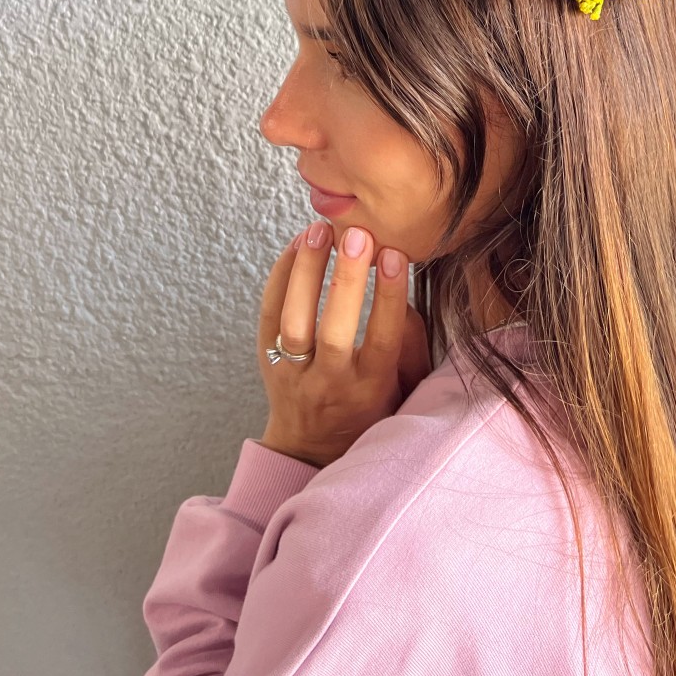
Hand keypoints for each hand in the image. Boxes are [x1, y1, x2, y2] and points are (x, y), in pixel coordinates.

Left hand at [256, 220, 430, 467]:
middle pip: (333, 330)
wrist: (312, 446)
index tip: (394, 255)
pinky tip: (298, 244)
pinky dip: (280, 275)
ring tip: (319, 230)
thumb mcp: (402, 387)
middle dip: (346, 280)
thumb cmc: (368, 406)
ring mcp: (293, 373)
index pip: (382, 340)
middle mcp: (329, 383)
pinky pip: (267, 314)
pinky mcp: (266, 359)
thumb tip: (399, 293)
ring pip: (292, 321)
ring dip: (306, 271)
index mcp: (369, 389)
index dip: (389, 296)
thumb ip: (408, 343)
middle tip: (357, 235)